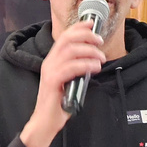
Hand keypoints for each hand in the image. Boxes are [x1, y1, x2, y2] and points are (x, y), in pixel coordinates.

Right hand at [20, 20, 104, 146]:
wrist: (45, 122)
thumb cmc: (58, 104)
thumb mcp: (69, 81)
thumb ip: (76, 69)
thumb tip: (93, 61)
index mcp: (52, 61)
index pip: (64, 37)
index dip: (78, 27)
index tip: (92, 24)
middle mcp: (49, 63)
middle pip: (67, 40)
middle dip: (86, 36)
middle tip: (100, 41)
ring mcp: (49, 71)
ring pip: (70, 51)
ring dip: (89, 52)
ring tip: (101, 59)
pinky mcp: (52, 81)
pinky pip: (70, 68)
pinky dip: (85, 65)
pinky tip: (94, 68)